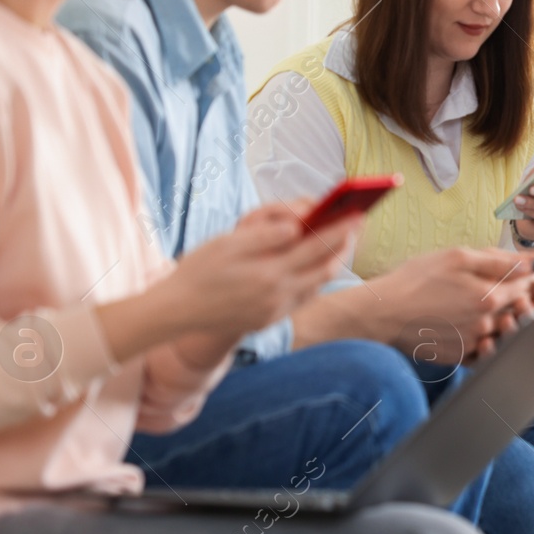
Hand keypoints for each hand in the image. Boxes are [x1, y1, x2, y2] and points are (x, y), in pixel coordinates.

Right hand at [163, 201, 359, 341]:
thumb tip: (299, 225)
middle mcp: (277, 296)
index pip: (316, 248)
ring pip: (319, 284)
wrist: (176, 311)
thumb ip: (265, 235)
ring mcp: (275, 311)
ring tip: (344, 240)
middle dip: (344, 245)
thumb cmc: (199, 269)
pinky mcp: (270, 320)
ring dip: (334, 261)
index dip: (340, 230)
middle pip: (326, 268)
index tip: (357, 213)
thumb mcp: (227, 244)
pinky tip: (320, 264)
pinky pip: (304, 297)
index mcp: (268, 274)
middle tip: (357, 223)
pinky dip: (317, 278)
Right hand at [368, 247, 533, 364]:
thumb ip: (497, 260)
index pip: (525, 287)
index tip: (533, 270)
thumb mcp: (457, 258)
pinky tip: (470, 321)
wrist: (383, 313)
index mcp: (488, 297)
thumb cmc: (415, 280)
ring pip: (503, 330)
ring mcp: (473, 344)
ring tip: (481, 302)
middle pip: (518, 310)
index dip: (532, 277)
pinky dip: (487, 336)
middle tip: (507, 284)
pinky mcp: (461, 357)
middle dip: (520, 296)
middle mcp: (486, 324)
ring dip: (503, 316)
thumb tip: (531, 263)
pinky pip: (486, 348)